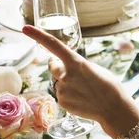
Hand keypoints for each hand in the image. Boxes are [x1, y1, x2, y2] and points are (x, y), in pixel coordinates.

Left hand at [22, 25, 138, 138]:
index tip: (25, 29)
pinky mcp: (62, 102)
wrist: (113, 109)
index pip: (53, 45)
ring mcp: (62, 90)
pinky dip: (69, 95)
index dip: (38, 35)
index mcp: (76, 62)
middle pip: (53, 66)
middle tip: (74, 73)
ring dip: (66, 83)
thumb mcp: (94, 68)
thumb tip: (67, 67)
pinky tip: (82, 98)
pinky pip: (61, 94)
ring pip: (58, 81)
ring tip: (84, 90)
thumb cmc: (108, 86)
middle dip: (58, 66)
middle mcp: (66, 75)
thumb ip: (77, 65)